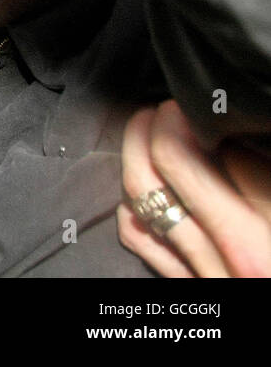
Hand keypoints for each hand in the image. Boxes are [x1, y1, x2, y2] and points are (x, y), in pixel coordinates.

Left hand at [119, 100, 270, 276]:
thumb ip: (266, 176)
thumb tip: (237, 137)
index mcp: (264, 239)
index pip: (199, 157)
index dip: (187, 117)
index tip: (191, 101)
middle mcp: (229, 259)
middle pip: (161, 172)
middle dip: (153, 128)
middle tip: (165, 107)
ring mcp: (203, 276)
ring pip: (142, 202)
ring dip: (136, 156)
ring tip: (149, 130)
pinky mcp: (189, 290)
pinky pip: (142, 241)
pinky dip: (135, 203)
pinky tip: (146, 184)